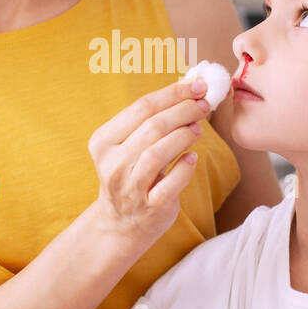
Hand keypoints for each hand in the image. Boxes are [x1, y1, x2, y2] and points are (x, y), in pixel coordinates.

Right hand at [87, 77, 210, 249]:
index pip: (141, 107)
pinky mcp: (150, 207)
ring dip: (184, 136)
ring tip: (198, 129)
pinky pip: (171, 183)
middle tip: (204, 105)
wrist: (120, 223)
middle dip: (183, 111)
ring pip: (158, 152)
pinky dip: (185, 167)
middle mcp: (112, 163)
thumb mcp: (128, 146)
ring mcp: (130, 187)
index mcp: (103, 141)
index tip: (198, 85)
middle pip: (152, 126)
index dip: (173, 93)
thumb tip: (190, 89)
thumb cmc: (131, 174)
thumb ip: (151, 120)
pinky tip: (192, 158)